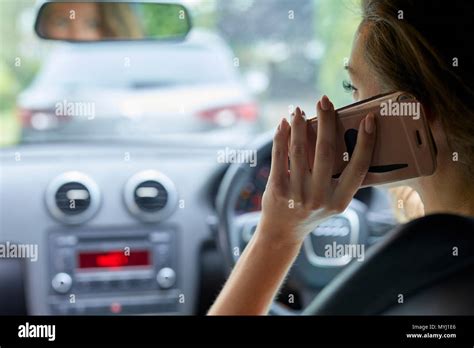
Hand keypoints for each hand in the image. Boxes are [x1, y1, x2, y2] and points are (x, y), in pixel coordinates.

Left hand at [258, 95, 375, 246]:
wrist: (282, 231)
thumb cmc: (311, 210)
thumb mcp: (332, 201)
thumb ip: (339, 177)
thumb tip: (341, 135)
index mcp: (341, 201)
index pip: (359, 168)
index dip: (366, 142)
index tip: (369, 119)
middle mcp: (320, 198)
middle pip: (327, 152)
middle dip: (326, 122)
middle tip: (324, 100)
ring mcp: (297, 195)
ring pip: (300, 151)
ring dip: (299, 125)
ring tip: (299, 110)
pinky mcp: (277, 189)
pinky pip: (280, 156)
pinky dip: (281, 136)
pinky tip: (283, 124)